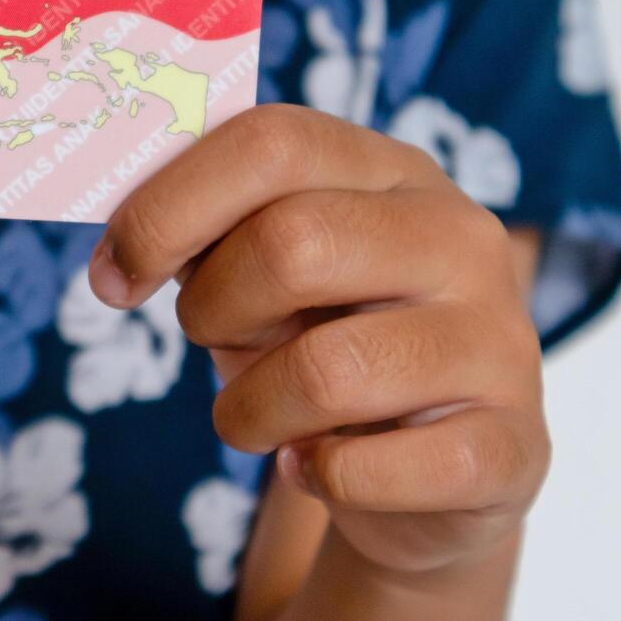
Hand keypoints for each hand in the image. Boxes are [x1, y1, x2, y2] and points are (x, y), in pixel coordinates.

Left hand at [90, 104, 548, 574]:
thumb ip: (201, 236)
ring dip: (248, 410)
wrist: (427, 470)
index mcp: (386, 170)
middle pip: (291, 244)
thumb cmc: (317, 343)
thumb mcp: (256, 274)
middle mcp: (457, 236)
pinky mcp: (508, 446)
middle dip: (212, 309)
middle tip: (210, 339)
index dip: (166, 209)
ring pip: (327, 370)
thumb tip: (119, 255)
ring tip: (255, 417)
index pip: (269, 143)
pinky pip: (373, 468)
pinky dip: (316, 477)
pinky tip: (314, 467)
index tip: (112, 275)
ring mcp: (498, 339)